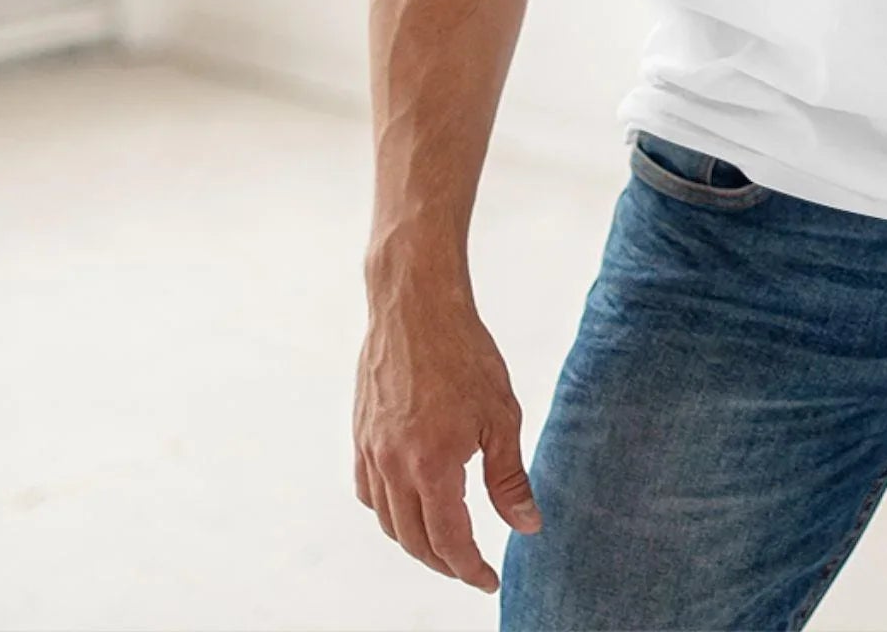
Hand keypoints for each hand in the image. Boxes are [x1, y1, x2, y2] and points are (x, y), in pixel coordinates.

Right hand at [353, 284, 541, 593]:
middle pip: (413, 541)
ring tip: (444, 543)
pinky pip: (367, 492)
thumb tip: (527, 525)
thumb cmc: (464, 352)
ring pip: (387, 520)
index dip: (470, 569)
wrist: (417, 306)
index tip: (488, 580)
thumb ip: (508, 478)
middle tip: (470, 568)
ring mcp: (370, 452)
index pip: (448, 541)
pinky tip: (408, 505)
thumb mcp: (501, 415)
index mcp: (431, 466)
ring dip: (414, 541)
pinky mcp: (360, 435)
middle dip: (443, 563)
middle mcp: (393, 467)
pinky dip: (387, 511)